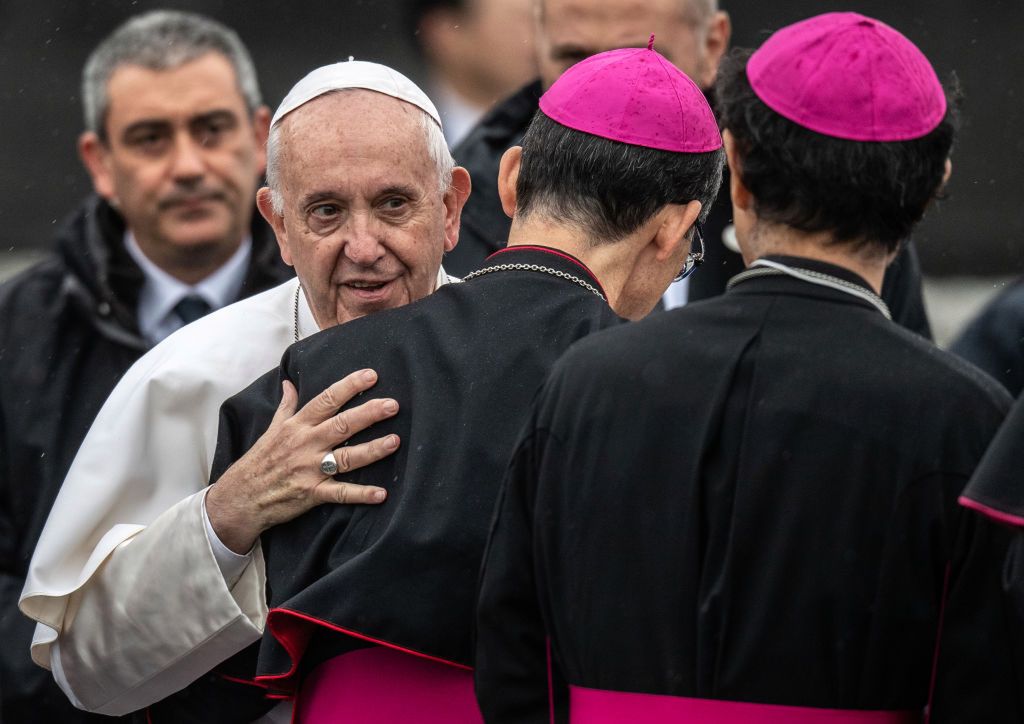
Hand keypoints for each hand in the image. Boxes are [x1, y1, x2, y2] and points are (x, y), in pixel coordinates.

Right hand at [206, 369, 398, 552]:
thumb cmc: (259, 461)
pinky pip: (340, 493)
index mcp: (297, 426)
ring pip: (346, 457)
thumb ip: (286, 406)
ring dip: (372, 450)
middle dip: (368, 414)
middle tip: (392, 405)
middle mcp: (306, 444)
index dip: (349, 386)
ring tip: (395, 441)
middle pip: (341, 425)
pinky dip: (361, 494)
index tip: (371, 375)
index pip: (326, 400)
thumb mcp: (271, 429)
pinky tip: (381, 493)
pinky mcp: (312, 493)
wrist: (240, 497)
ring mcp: (310, 469)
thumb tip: (289, 383)